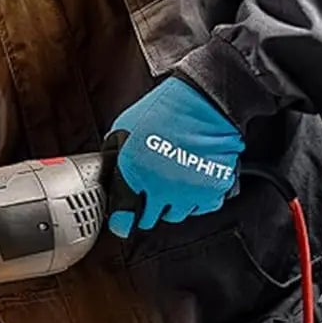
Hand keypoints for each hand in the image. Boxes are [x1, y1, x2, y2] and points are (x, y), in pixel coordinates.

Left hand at [104, 76, 243, 237]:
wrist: (203, 102)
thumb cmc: (162, 111)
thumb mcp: (123, 130)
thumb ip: (114, 158)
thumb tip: (108, 175)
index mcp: (135, 175)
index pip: (123, 218)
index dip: (121, 220)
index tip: (122, 220)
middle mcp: (162, 188)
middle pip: (150, 220)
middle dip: (146, 209)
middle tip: (148, 194)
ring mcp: (189, 191)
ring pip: (176, 215)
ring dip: (171, 204)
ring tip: (172, 184)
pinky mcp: (213, 189)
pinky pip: (201, 207)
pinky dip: (197, 199)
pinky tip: (192, 182)